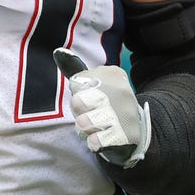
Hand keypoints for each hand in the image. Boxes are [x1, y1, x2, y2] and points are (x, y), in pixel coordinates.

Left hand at [54, 48, 151, 168]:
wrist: (137, 130)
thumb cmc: (108, 104)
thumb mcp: (96, 82)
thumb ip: (75, 69)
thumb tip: (58, 52)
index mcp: (112, 73)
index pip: (76, 83)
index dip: (79, 95)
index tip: (92, 97)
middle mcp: (120, 90)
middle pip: (77, 101)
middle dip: (79, 112)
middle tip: (91, 113)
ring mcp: (123, 113)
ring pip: (83, 122)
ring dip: (85, 128)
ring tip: (95, 127)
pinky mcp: (124, 136)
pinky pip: (94, 141)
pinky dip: (94, 142)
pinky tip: (101, 138)